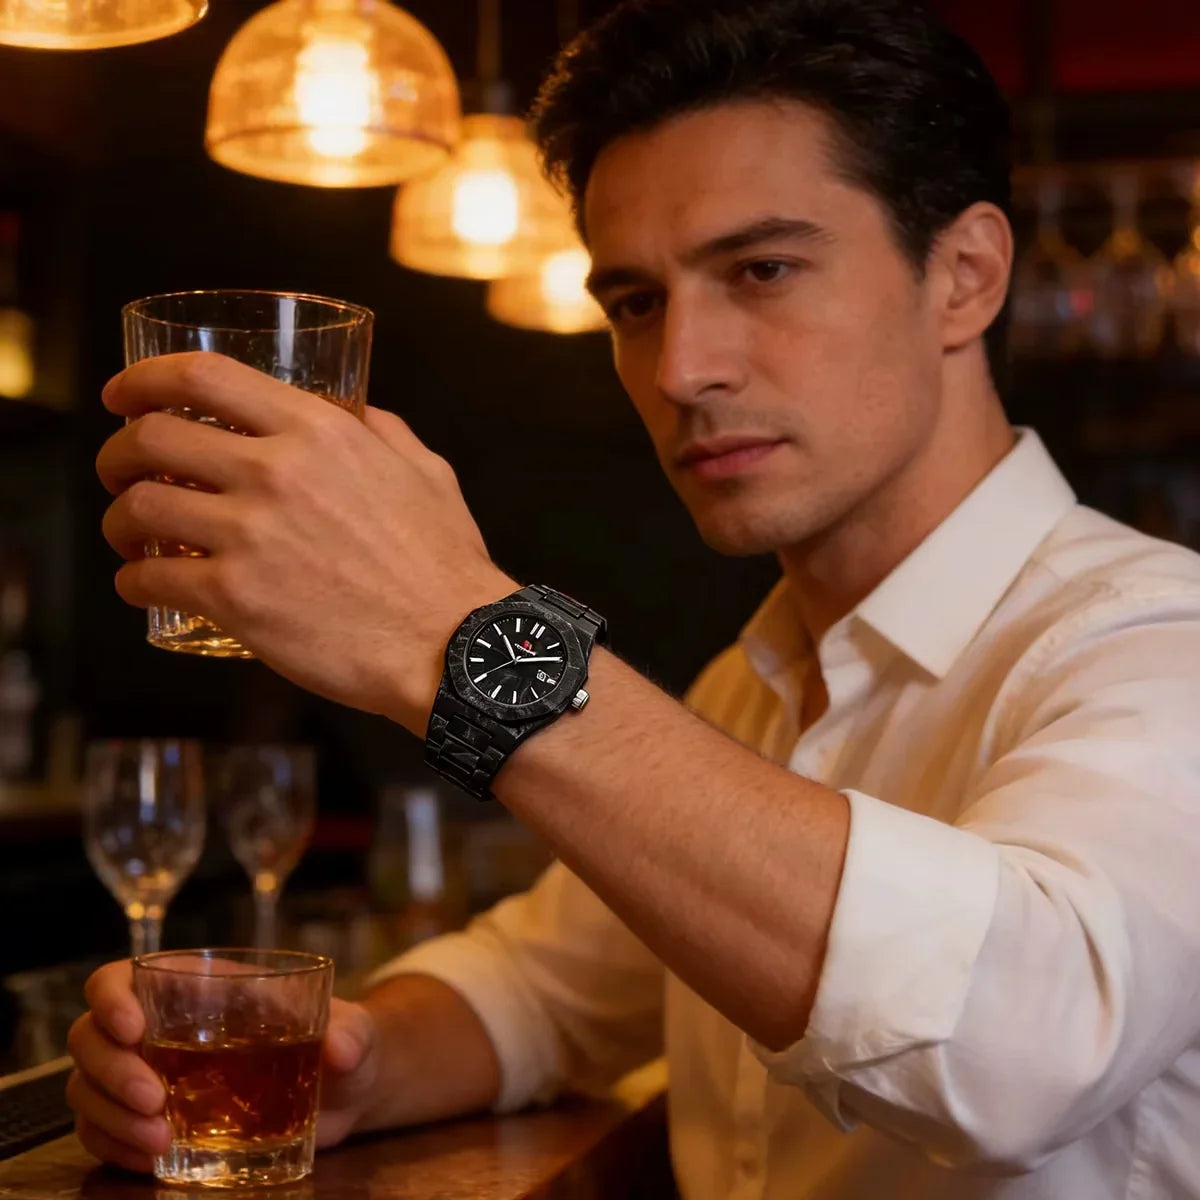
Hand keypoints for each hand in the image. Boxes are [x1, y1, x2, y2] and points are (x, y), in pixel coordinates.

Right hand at [67, 961, 384, 1171]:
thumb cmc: (340, 1041)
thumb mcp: (354, 1031)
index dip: (112, 996)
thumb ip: (353, 1033)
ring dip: (110, 1116)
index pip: (124, 976)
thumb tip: (343, 1048)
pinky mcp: (151, 1123)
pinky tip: (152, 1161)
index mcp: (199, 987)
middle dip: (112, 1070)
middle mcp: (161, 1028)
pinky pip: (102, 1134)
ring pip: (87, 1088)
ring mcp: (149, 1076)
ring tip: (161, 1142)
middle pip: (91, 1037)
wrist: (345, 1093)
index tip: (134, 1028)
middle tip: (155, 1101)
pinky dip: (115, 1148)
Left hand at [96, 353, 514, 734]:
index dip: (145, 379)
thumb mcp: (426, 473)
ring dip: (118, 520)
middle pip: (151, 438)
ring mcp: (250, 536)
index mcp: (319, 431)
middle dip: (118, 453)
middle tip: (121, 472)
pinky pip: (150, 578)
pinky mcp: (235, 599)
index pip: (203, 377)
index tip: (124, 395)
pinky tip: (144, 585)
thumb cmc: (444, 565)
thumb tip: (357, 412)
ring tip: (130, 536)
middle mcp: (275, 472)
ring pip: (137, 507)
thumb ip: (383, 432)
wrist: (453, 646)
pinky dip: (134, 580)